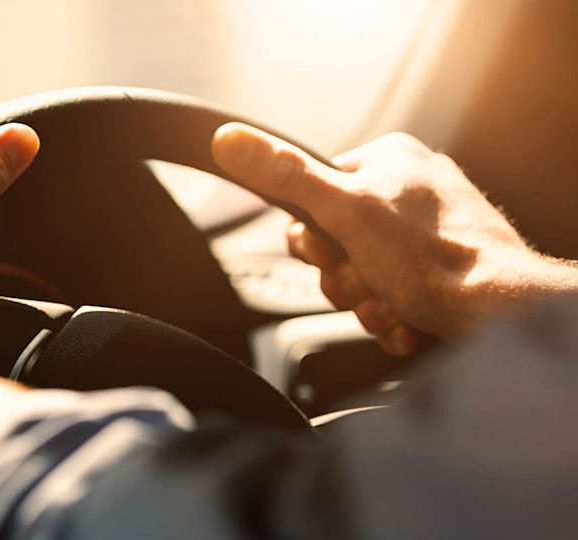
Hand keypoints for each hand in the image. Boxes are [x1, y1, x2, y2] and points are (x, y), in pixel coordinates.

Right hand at [212, 125, 577, 353]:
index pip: (313, 196)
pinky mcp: (441, 267)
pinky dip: (392, 313)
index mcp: (387, 159)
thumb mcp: (343, 211)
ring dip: (368, 301)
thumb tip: (230, 140)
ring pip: (363, 272)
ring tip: (393, 305)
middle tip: (367, 285)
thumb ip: (285, 176)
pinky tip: (406, 318)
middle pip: (336, 241)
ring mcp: (427, 230)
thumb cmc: (434, 258)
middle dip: (344, 278)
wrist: (500, 312)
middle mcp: (409, 188)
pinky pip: (392, 290)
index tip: (331, 256)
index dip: (312, 240)